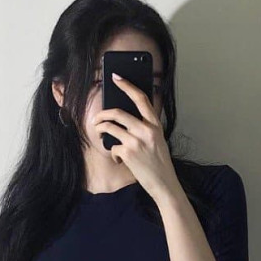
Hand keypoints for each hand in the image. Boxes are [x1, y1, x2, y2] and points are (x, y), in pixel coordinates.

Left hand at [92, 73, 180, 203]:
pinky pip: (112, 148)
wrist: (164, 183)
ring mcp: (136, 141)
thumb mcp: (158, 140)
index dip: (127, 86)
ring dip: (100, 131)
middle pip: (118, 113)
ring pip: (110, 128)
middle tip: (96, 118)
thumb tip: (124, 118)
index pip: (141, 98)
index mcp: (155, 124)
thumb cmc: (159, 162)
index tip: (117, 77)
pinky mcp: (127, 154)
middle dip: (102, 114)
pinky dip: (113, 154)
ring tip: (100, 135)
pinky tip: (119, 160)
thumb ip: (146, 128)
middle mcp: (146, 130)